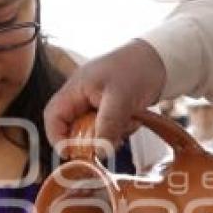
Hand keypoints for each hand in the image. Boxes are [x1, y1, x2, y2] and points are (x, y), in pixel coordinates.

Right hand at [44, 39, 166, 151]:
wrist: (159, 60)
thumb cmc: (135, 69)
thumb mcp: (120, 98)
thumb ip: (108, 125)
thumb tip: (98, 152)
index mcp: (75, 89)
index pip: (53, 116)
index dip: (56, 136)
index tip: (70, 153)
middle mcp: (82, 98)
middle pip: (73, 129)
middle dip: (91, 139)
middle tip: (109, 142)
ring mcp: (97, 105)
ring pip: (95, 132)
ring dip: (111, 134)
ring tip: (129, 121)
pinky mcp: (112, 111)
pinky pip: (110, 130)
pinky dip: (122, 129)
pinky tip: (135, 117)